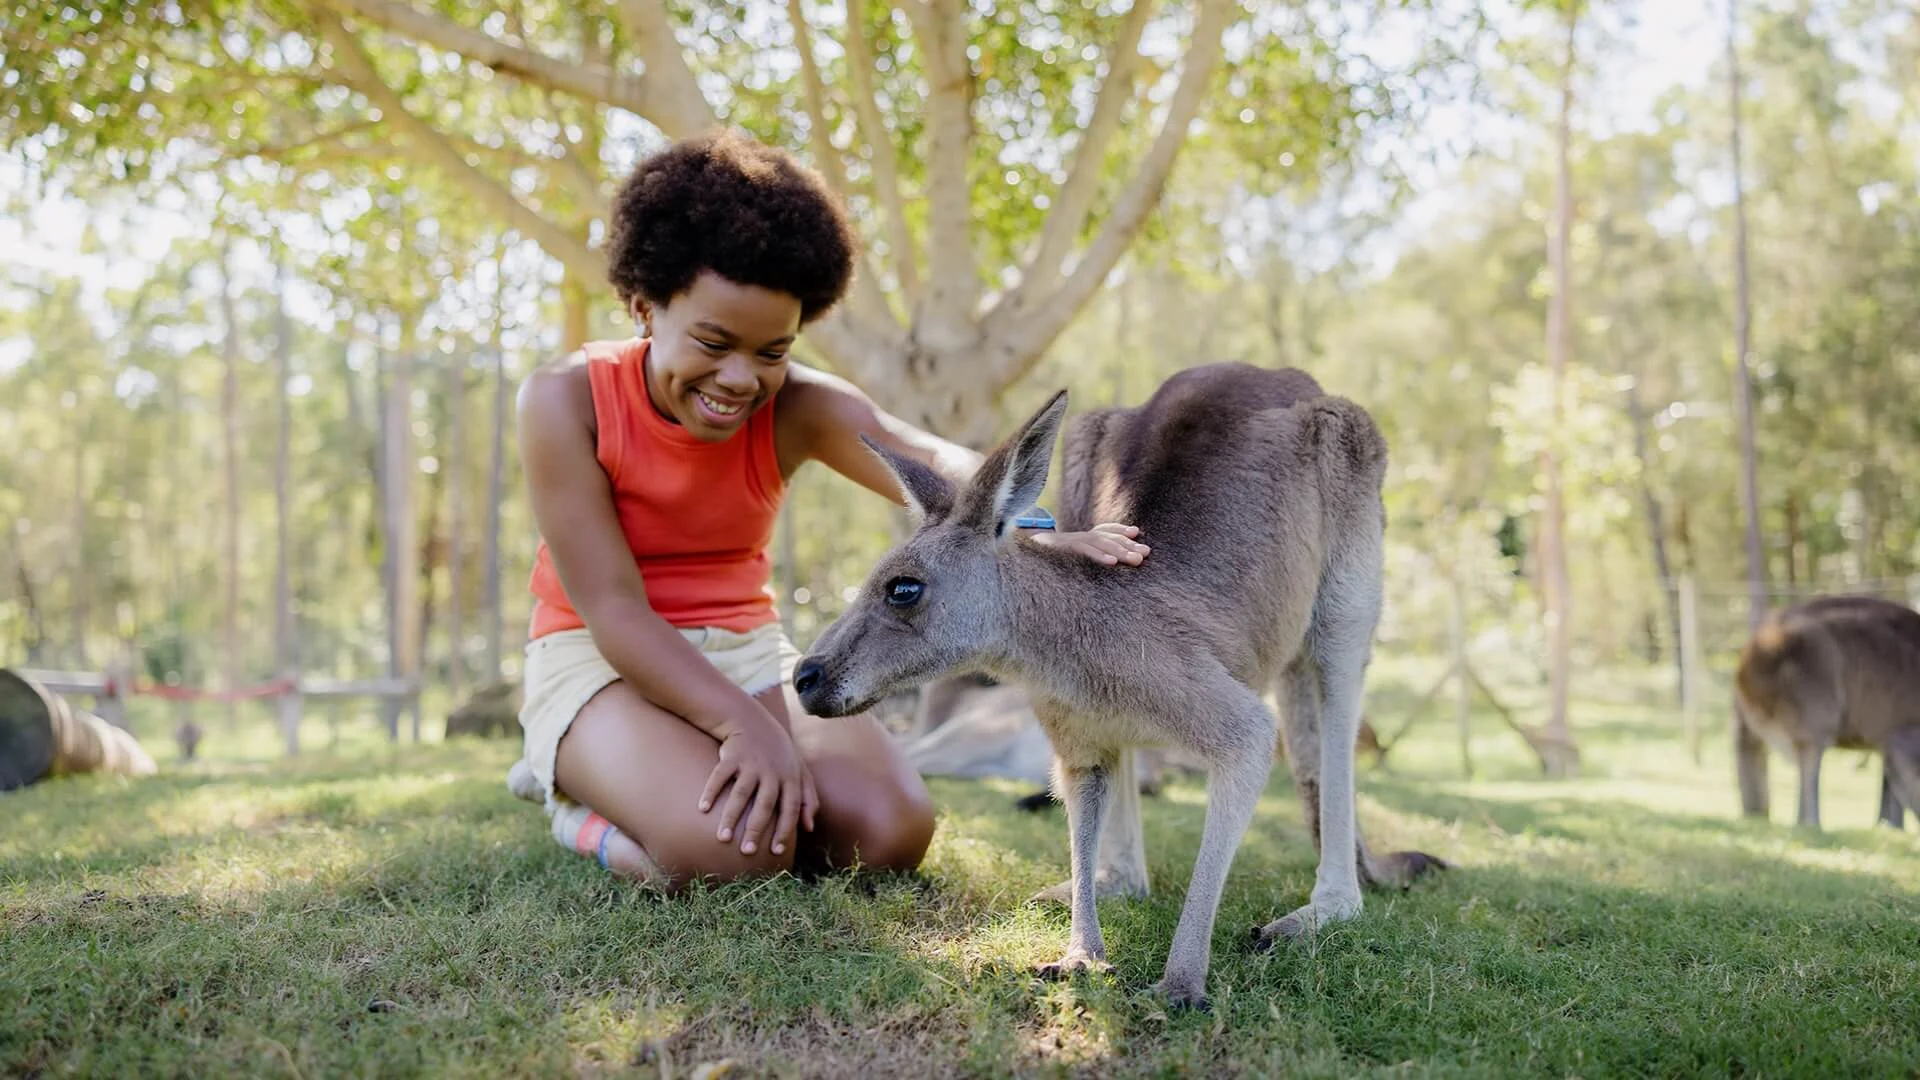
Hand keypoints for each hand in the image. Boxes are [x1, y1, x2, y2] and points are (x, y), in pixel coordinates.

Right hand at [698, 713, 819, 856]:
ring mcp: (751, 763)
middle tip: (747, 851)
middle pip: (765, 805)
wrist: (752, 720)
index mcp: (790, 777)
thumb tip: (810, 828)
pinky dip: (711, 792)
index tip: (775, 851)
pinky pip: (720, 776)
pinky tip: (702, 809)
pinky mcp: (732, 756)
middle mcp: (772, 772)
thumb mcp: (799, 770)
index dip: (784, 829)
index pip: (791, 807)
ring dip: (731, 817)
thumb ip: (808, 797)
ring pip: (741, 794)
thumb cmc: (778, 752)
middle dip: (756, 829)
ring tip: (722, 838)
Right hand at [1032, 522, 1149, 565]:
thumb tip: (1106, 563)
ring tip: (1135, 560)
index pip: (1102, 530)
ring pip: (1099, 543)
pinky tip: (1112, 562)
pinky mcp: (1063, 550)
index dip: (1119, 530)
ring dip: (1119, 551)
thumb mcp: (1066, 558)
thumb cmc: (1044, 562)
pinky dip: (1099, 556)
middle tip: (1145, 553)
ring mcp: (1070, 542)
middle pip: (1106, 537)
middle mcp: (1076, 537)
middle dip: (1127, 544)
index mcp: (1078, 538)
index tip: (1135, 533)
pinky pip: (1084, 551)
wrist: (1018, 556)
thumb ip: (1084, 556)